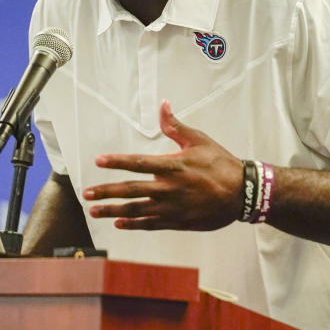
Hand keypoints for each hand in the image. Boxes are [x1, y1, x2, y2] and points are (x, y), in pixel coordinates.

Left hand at [83, 100, 242, 230]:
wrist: (242, 193)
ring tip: (95, 211)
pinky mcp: (178, 221)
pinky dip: (134, 224)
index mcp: (174, 166)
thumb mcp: (199, 140)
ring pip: (137, 211)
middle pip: (131, 191)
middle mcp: (169, 189)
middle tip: (87, 193)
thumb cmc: (221, 164)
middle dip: (106, 192)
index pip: (138, 163)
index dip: (116, 162)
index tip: (98, 161)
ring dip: (113, 211)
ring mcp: (173, 208)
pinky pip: (151, 224)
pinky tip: (119, 223)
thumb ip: (176, 126)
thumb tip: (163, 105)